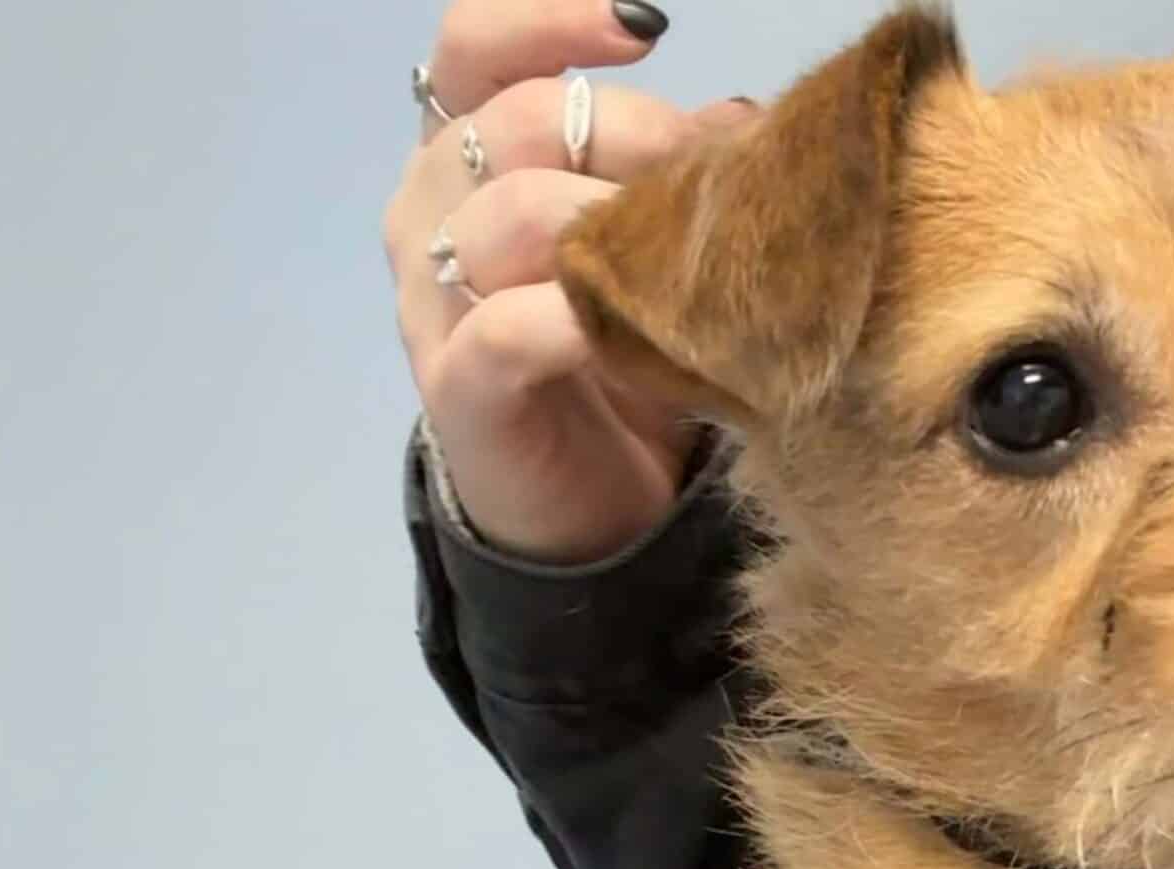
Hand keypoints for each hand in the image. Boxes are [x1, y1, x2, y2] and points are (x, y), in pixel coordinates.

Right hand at [385, 3, 755, 561]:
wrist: (586, 513)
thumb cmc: (614, 362)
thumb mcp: (647, 255)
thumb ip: (674, 180)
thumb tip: (743, 123)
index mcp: (464, 156)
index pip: (473, 45)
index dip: (550, 18)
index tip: (645, 28)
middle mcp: (430, 212)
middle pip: (520, 121)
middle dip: (633, 135)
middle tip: (711, 180)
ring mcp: (432, 300)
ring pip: (513, 212)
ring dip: (614, 225)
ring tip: (683, 264)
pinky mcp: (457, 385)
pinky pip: (507, 325)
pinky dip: (578, 319)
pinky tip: (634, 330)